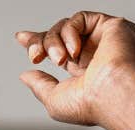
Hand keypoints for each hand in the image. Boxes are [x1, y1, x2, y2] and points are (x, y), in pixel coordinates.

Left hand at [14, 12, 134, 126]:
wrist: (112, 96)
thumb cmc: (91, 106)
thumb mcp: (54, 101)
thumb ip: (39, 86)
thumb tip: (26, 75)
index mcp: (83, 72)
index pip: (59, 49)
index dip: (39, 42)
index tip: (22, 39)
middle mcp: (94, 55)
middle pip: (58, 35)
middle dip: (41, 42)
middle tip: (36, 55)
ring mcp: (103, 40)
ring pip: (65, 26)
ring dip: (54, 41)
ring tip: (60, 59)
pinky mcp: (112, 26)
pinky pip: (80, 18)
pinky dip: (70, 32)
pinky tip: (75, 50)